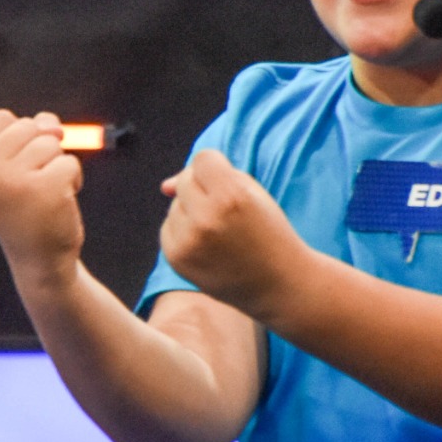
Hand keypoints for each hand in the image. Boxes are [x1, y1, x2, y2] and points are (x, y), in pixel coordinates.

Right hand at [0, 109, 84, 288]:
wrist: (38, 260)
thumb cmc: (26, 207)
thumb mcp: (15, 164)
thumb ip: (29, 131)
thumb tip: (52, 126)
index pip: (5, 118)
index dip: (21, 140)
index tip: (14, 173)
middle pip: (28, 126)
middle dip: (40, 151)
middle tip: (32, 186)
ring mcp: (13, 180)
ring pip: (51, 143)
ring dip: (57, 166)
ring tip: (44, 195)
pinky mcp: (44, 189)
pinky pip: (70, 162)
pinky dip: (73, 180)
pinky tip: (59, 203)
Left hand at [159, 146, 309, 321]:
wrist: (277, 283)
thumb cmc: (267, 233)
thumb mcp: (253, 194)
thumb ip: (211, 177)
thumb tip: (164, 187)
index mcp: (231, 196)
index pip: (203, 158)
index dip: (217, 168)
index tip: (231, 185)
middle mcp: (206, 218)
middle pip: (185, 181)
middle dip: (203, 189)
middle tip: (228, 212)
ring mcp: (189, 241)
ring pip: (174, 205)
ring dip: (192, 212)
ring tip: (220, 232)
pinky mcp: (178, 259)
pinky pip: (168, 228)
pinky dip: (184, 232)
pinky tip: (208, 245)